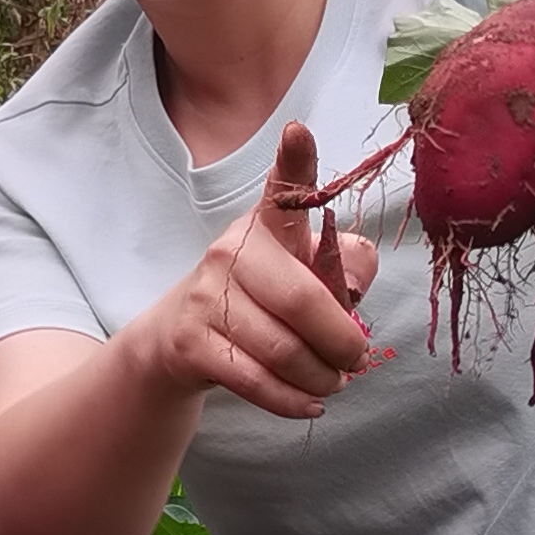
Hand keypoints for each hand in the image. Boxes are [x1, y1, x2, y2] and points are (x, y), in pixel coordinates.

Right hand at [111, 123, 379, 420]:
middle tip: (357, 360)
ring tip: (334, 383)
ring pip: (283, 350)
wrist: (177, 341)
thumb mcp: (301, 275)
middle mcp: (232, 251)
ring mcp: (207, 296)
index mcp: (267, 226)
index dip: (294, 161)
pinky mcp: (190, 341)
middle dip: (342, 342)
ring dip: (321, 378)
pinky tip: (310, 404)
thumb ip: (344, 270)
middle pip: (303, 301)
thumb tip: (354, 290)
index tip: (298, 131)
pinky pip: (256, 381)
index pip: (282, 189)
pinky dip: (292, 400)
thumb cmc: (260, 301)